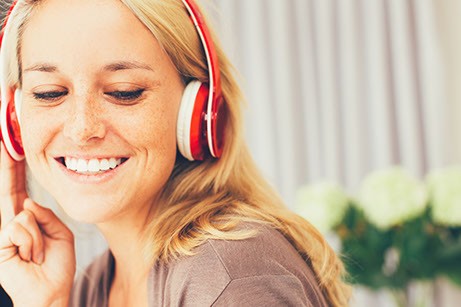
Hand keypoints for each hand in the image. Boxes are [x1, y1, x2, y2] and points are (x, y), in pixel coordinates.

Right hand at [0, 142, 75, 306]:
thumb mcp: (60, 233)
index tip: (14, 147)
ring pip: (24, 214)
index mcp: (27, 218)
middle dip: (8, 164)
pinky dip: (34, 243)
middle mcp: (12, 222)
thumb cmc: (56, 264)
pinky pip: (20, 228)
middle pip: (9, 189)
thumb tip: (26, 203)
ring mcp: (3, 234)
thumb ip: (46, 215)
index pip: (21, 188)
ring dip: (40, 237)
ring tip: (39, 254)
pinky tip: (31, 257)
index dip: (17, 169)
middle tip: (5, 137)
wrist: (52, 291)